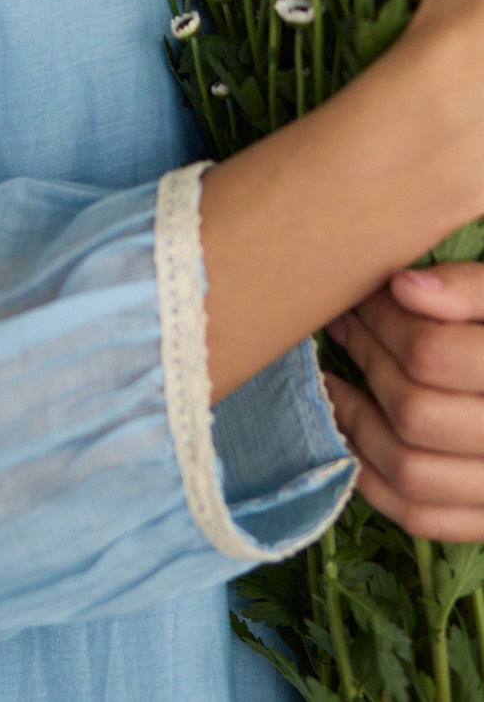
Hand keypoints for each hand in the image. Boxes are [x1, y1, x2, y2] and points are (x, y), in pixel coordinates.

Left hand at [323, 263, 483, 541]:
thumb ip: (471, 287)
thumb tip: (403, 287)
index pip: (431, 353)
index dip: (384, 320)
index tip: (365, 298)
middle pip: (414, 411)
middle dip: (368, 360)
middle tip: (348, 326)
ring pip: (409, 471)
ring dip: (355, 422)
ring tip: (334, 380)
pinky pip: (419, 517)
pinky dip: (373, 478)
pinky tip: (353, 435)